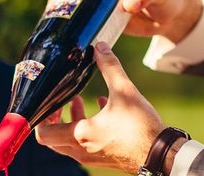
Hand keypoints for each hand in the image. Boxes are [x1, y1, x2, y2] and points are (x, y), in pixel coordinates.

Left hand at [35, 42, 165, 173]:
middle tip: (60, 100)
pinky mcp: (104, 157)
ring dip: (71, 120)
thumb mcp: (124, 90)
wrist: (162, 154)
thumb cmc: (141, 126)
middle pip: (52, 139)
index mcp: (80, 135)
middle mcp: (82, 149)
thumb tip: (100, 47)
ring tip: (77, 99)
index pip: (42, 133)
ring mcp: (92, 156)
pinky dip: (87, 126)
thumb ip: (110, 66)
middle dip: (54, 117)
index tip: (51, 100)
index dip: (41, 116)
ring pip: (69, 141)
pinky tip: (101, 106)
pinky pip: (86, 143)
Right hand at [54, 0, 202, 42]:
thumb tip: (127, 4)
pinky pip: (84, 21)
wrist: (176, 18)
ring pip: (74, 3)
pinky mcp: (103, 19)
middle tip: (54, 11)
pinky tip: (68, 37)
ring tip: (56, 25)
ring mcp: (101, 2)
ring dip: (63, 12)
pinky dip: (75, 27)